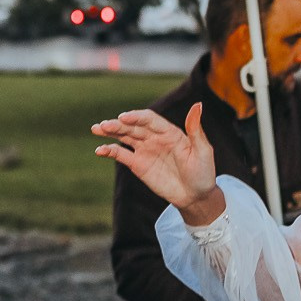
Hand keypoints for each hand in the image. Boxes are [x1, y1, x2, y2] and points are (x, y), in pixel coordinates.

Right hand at [91, 102, 221, 221]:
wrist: (196, 196)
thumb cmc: (203, 173)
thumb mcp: (203, 151)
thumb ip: (196, 129)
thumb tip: (197, 104)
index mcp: (170, 131)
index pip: (149, 120)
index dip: (136, 117)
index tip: (124, 118)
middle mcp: (155, 137)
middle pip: (133, 127)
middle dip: (118, 125)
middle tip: (104, 125)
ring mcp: (145, 150)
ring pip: (124, 137)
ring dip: (110, 132)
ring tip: (96, 129)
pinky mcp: (138, 164)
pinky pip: (121, 154)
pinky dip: (110, 151)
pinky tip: (100, 150)